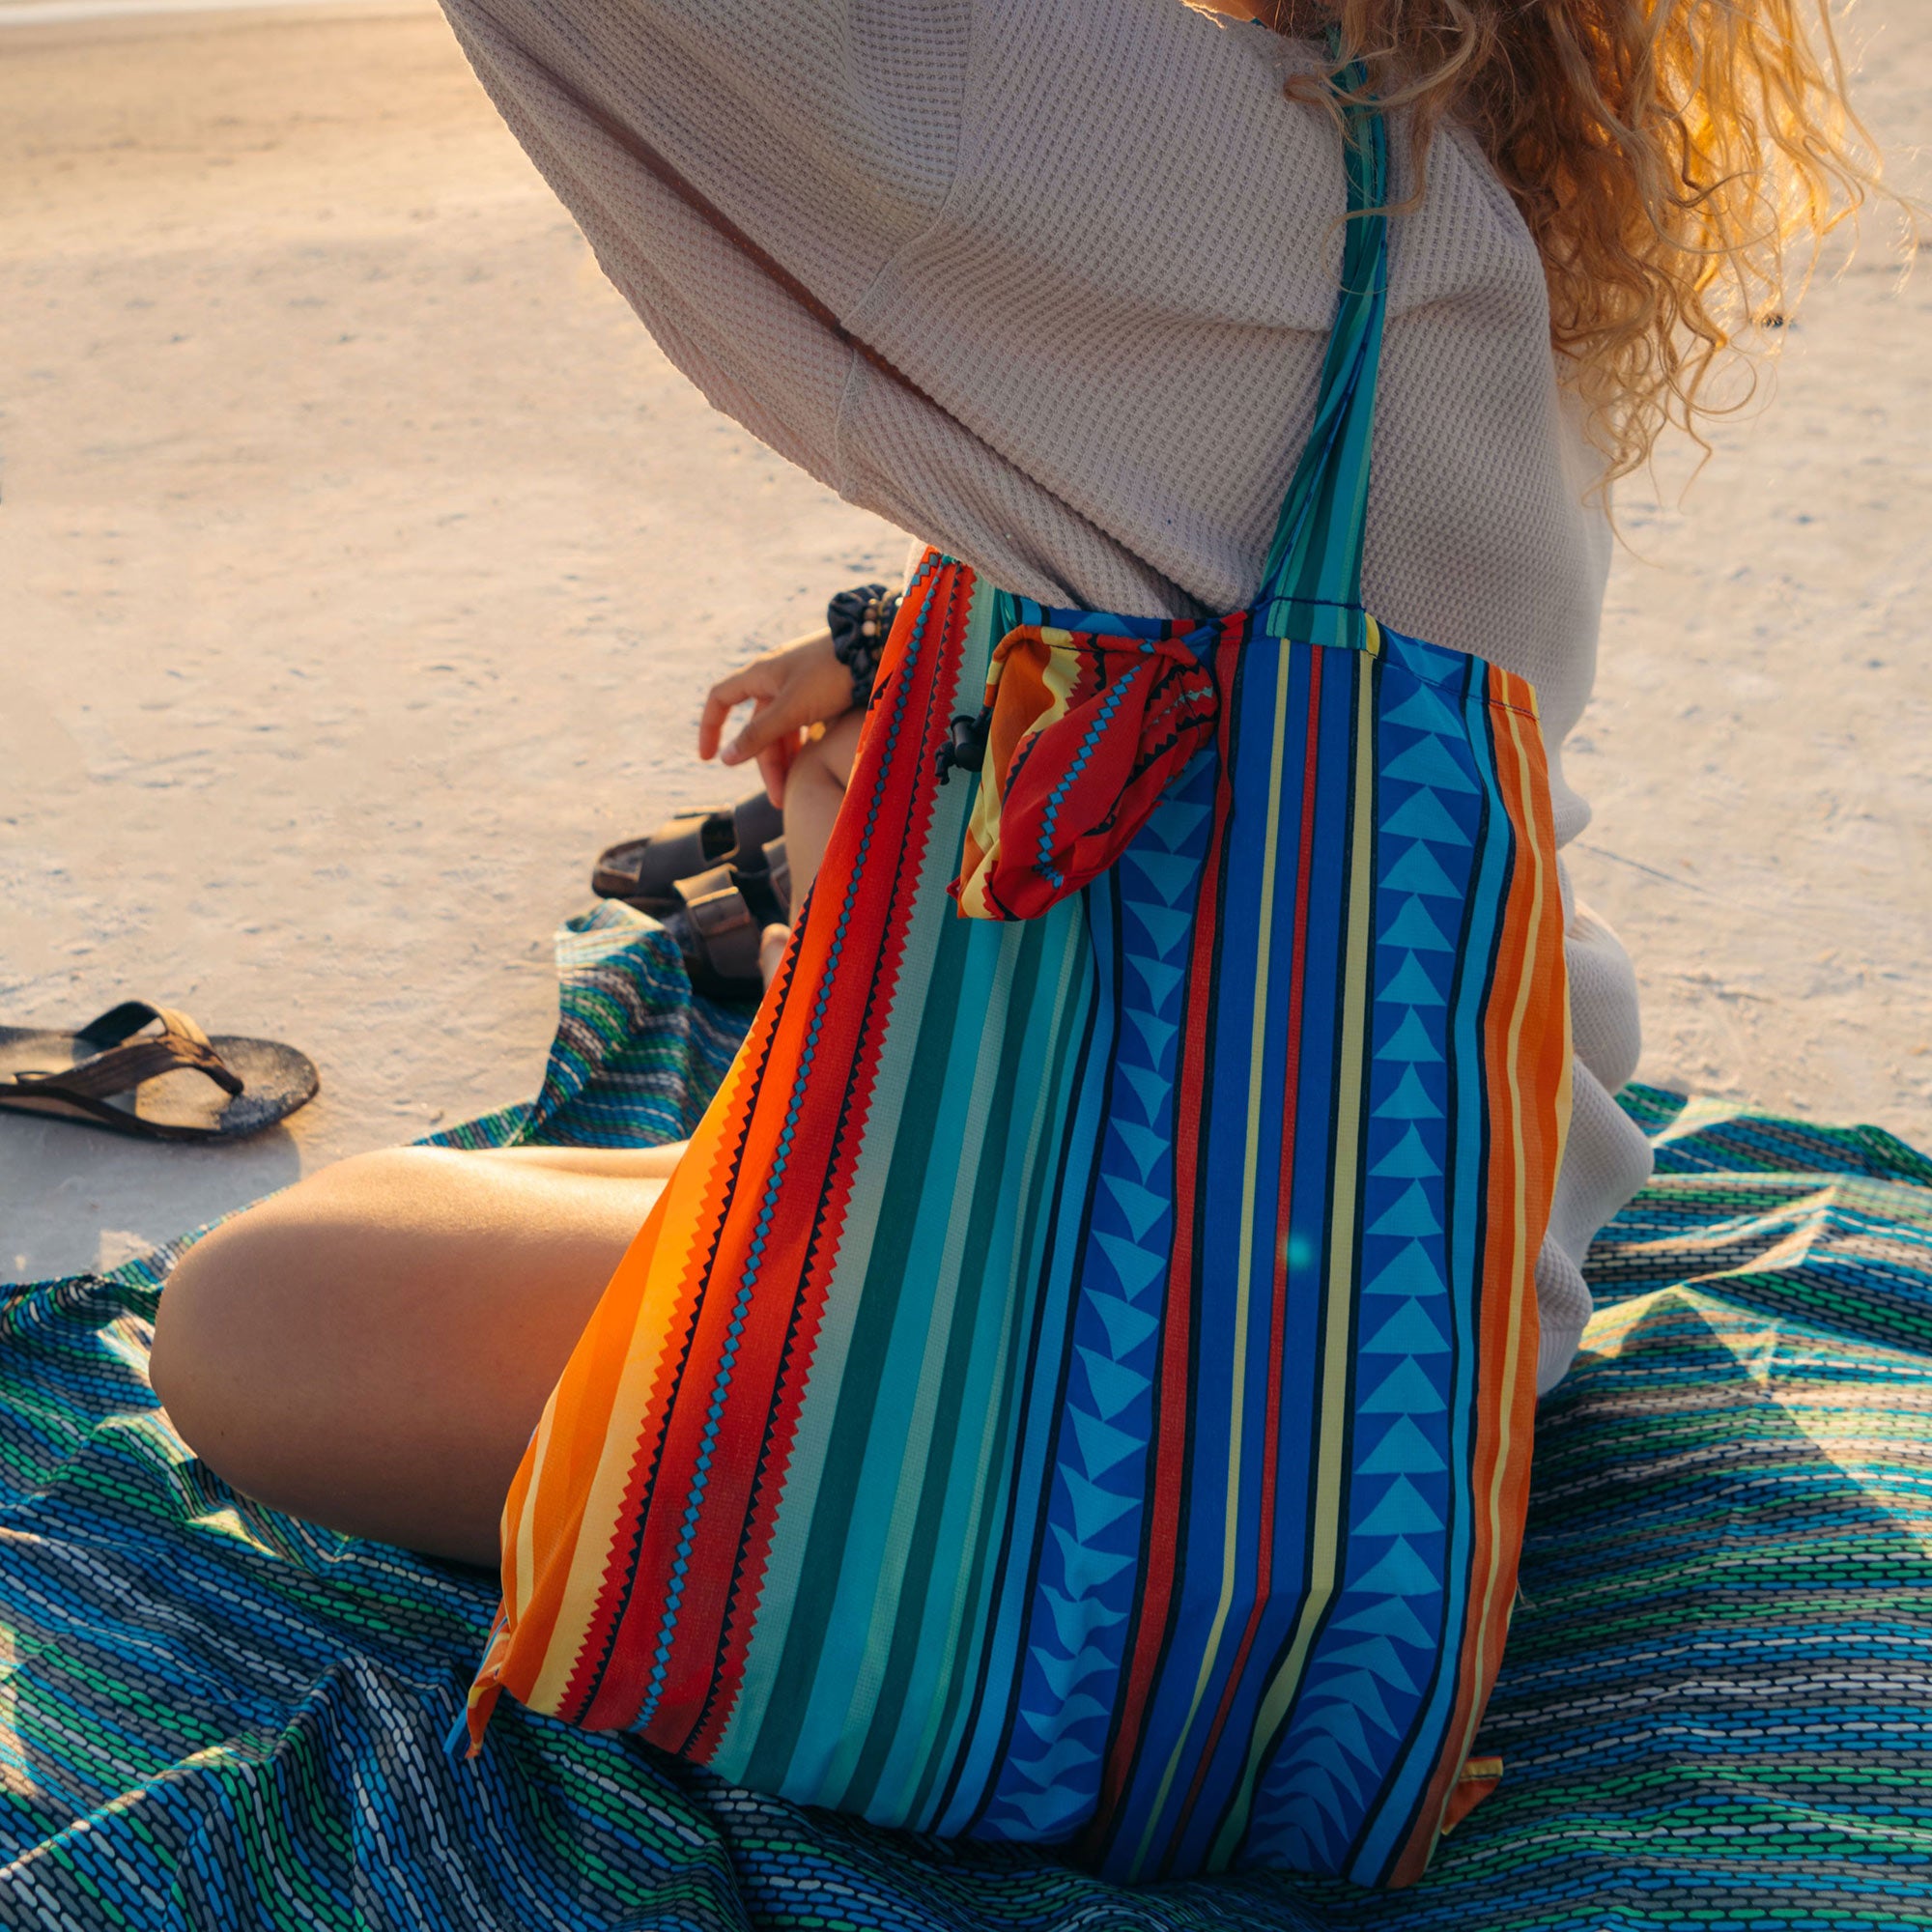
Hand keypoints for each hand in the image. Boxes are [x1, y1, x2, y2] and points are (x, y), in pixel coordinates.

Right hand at [697, 629, 853, 807]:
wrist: (876, 651)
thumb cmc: (830, 675)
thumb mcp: (791, 708)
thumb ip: (759, 734)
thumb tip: (726, 758)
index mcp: (760, 675)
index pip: (720, 699)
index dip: (710, 727)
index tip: (709, 758)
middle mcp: (776, 678)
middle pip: (759, 726)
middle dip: (767, 763)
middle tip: (780, 799)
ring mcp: (799, 685)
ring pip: (783, 728)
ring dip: (787, 759)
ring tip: (799, 790)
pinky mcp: (822, 691)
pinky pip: (804, 723)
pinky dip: (805, 745)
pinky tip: (814, 764)